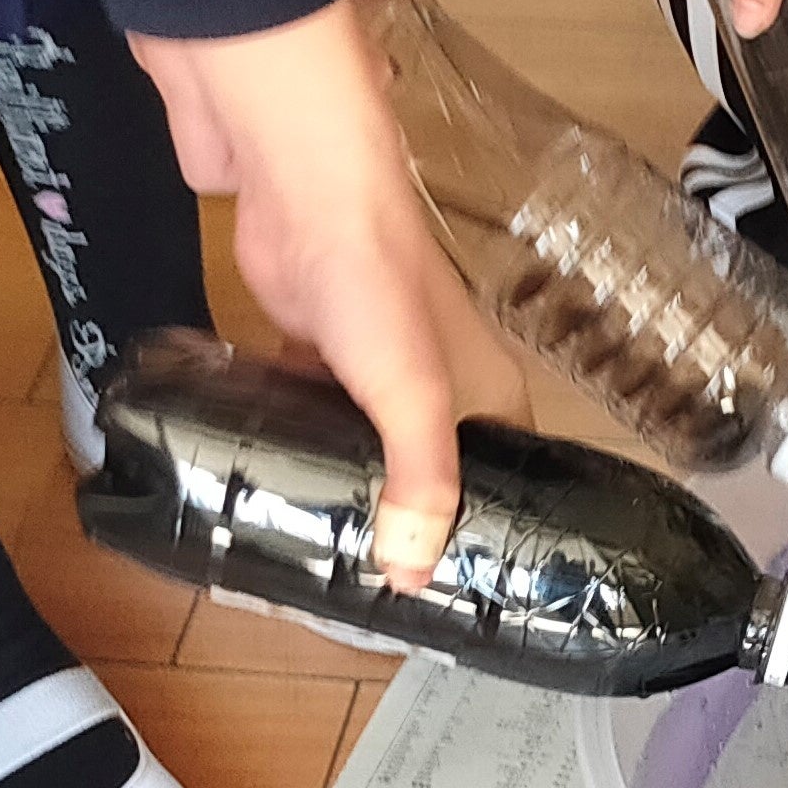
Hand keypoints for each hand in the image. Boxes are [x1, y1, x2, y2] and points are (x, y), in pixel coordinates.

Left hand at [132, 0, 527, 589]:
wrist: (305, 184)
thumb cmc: (378, 281)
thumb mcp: (412, 395)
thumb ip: (418, 483)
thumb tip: (409, 579)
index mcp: (489, 395)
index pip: (509, 484)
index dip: (488, 539)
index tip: (459, 603)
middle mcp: (443, 386)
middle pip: (433, 474)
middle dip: (408, 528)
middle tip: (375, 603)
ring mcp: (376, 367)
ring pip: (367, 449)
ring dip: (350, 492)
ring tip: (324, 565)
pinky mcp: (317, 348)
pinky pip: (312, 417)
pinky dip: (299, 450)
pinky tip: (277, 494)